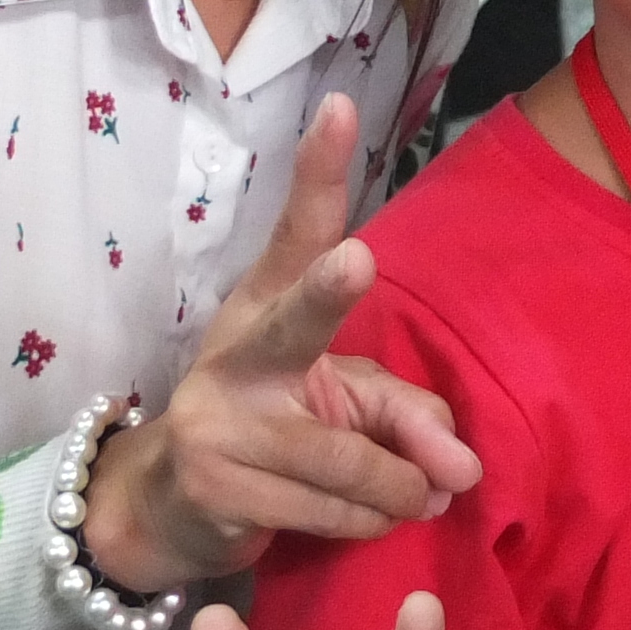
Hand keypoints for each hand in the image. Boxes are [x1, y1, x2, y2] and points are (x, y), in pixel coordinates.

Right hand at [87, 93, 481, 594]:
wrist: (168, 509)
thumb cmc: (274, 434)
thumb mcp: (341, 406)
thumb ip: (410, 419)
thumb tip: (462, 472)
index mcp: (267, 308)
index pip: (296, 234)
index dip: (318, 173)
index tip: (338, 108)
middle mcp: (237, 352)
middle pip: (294, 321)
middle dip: (327, 291)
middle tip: (358, 260)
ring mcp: (217, 421)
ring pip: (348, 460)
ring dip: (398, 488)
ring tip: (413, 495)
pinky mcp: (215, 486)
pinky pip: (331, 511)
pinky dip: (368, 521)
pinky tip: (368, 518)